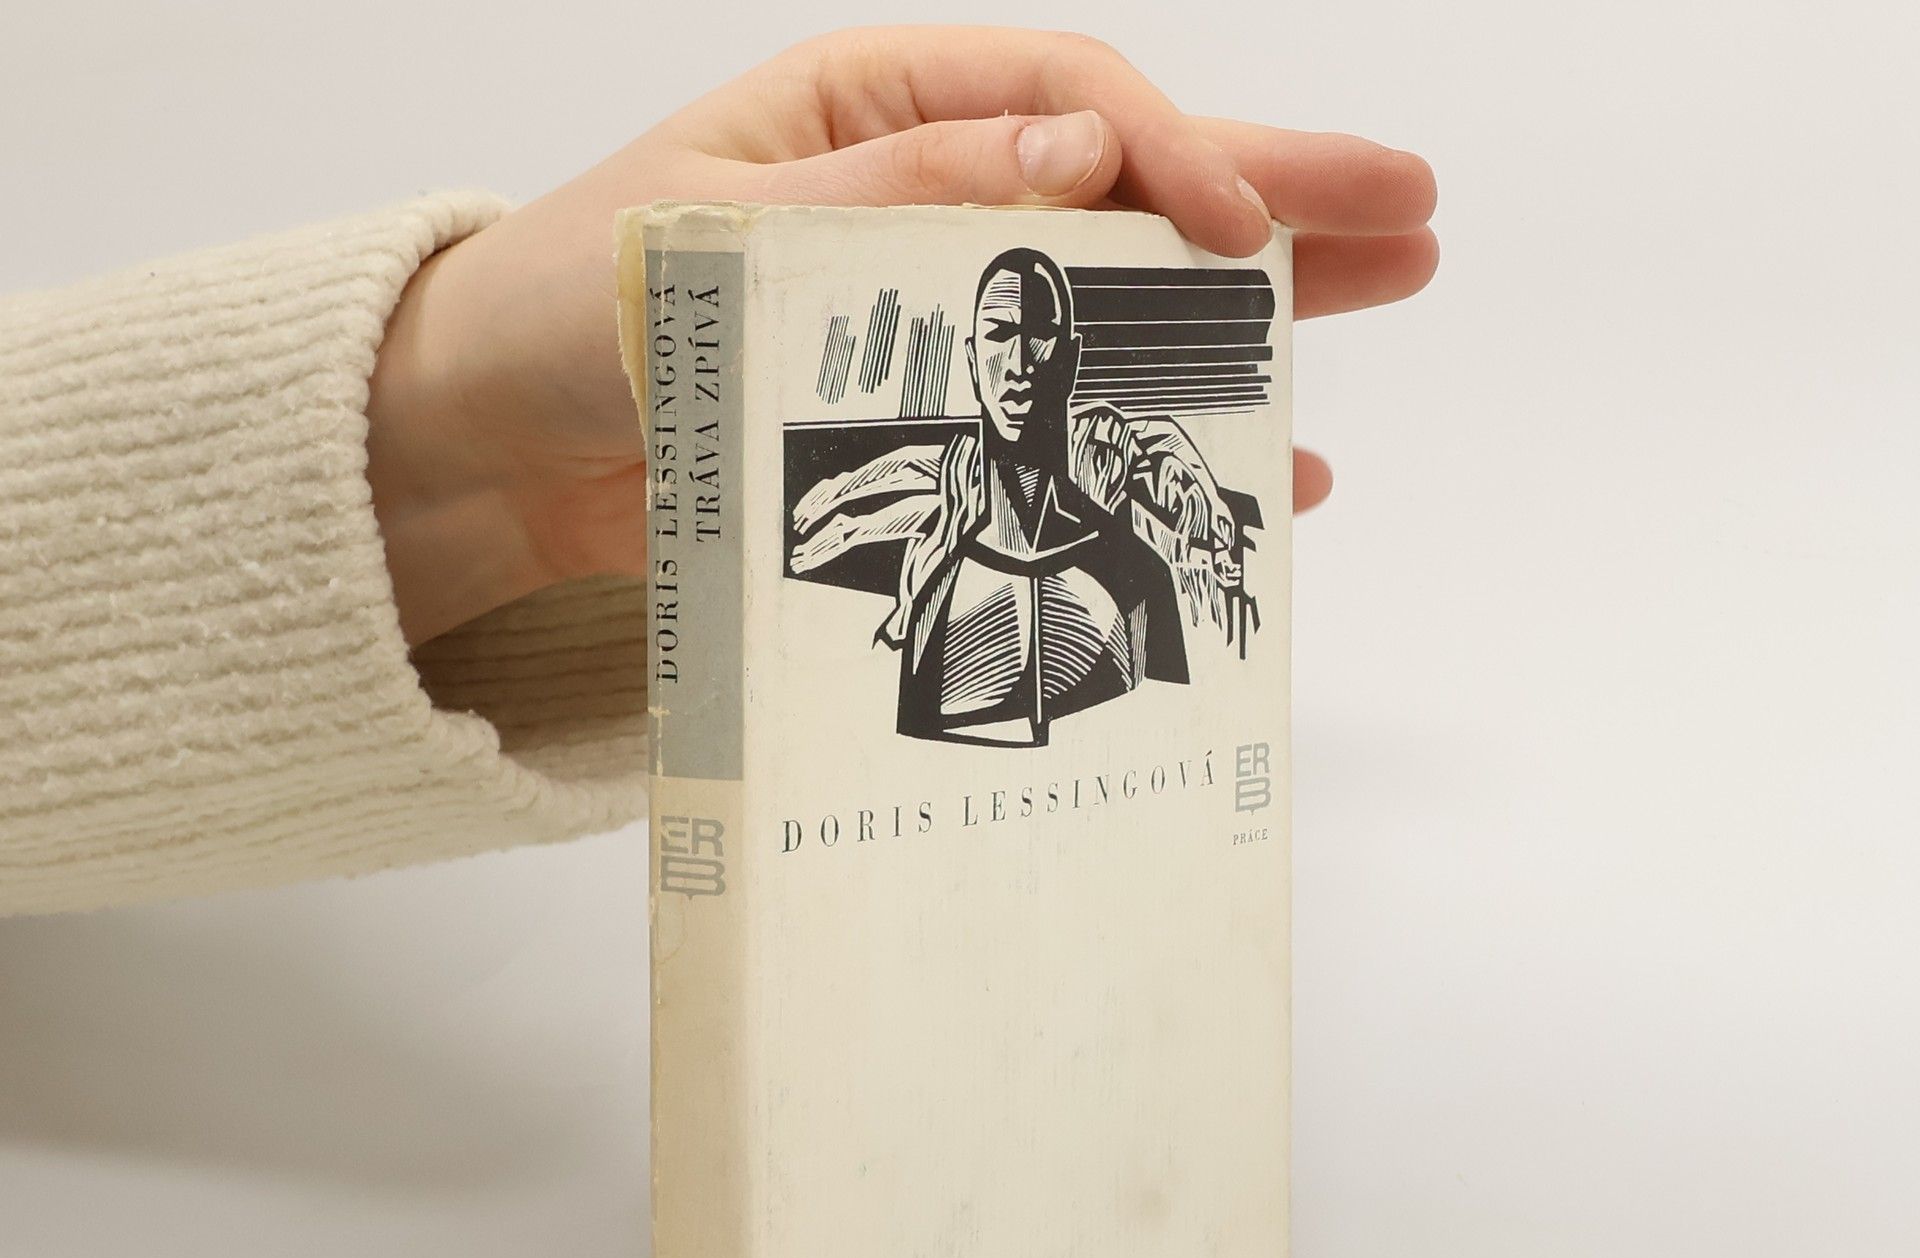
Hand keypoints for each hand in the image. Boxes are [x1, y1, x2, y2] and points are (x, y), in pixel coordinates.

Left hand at [367, 27, 1437, 644]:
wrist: (499, 447)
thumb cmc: (572, 310)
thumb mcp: (716, 228)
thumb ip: (895, 195)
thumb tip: (1077, 155)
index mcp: (875, 108)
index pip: (1064, 105)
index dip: (1169, 154)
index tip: (1246, 226)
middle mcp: (929, 199)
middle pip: (1133, 183)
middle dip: (1275, 195)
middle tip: (1413, 210)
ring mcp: (940, 314)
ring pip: (1125, 296)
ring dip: (1254, 304)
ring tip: (1383, 291)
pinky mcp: (934, 419)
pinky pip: (1073, 412)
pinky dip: (1159, 430)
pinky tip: (1256, 458)